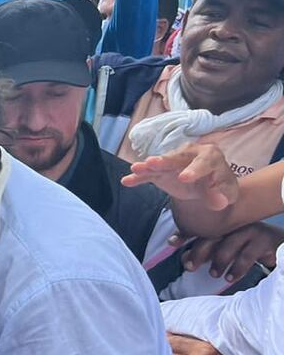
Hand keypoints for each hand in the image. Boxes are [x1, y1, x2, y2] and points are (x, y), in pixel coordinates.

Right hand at [123, 143, 238, 210]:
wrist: (209, 185)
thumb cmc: (220, 187)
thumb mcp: (227, 193)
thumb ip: (223, 196)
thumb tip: (219, 201)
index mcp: (211, 156)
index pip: (203, 162)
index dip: (194, 169)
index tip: (184, 178)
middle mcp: (190, 153)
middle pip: (177, 157)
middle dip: (165, 161)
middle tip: (153, 164)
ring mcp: (174, 161)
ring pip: (161, 163)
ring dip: (148, 166)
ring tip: (136, 168)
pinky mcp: (161, 170)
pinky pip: (150, 174)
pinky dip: (139, 177)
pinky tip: (127, 181)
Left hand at [178, 222, 281, 283]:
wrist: (280, 245)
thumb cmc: (247, 247)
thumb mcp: (224, 249)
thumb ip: (205, 253)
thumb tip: (185, 260)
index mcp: (222, 224)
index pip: (200, 226)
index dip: (184, 232)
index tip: (171, 242)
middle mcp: (234, 224)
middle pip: (212, 234)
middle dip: (198, 252)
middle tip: (190, 267)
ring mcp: (249, 230)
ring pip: (229, 244)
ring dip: (219, 261)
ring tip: (214, 274)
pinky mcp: (264, 240)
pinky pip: (247, 255)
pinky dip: (237, 268)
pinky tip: (230, 277)